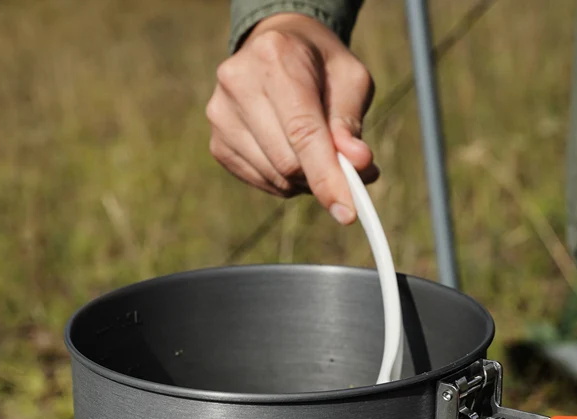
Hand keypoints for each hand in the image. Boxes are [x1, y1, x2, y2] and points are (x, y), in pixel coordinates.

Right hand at [206, 13, 376, 223]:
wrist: (278, 47)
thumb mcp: (350, 79)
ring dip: (305, 181)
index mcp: (275, 58)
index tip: (348, 213)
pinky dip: (286, 182)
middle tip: (345, 168)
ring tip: (316, 152)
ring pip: (276, 178)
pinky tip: (292, 155)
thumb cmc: (321, 66)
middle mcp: (238, 83)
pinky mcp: (218, 143)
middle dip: (323, 177)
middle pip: (288, 162)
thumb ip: (352, 123)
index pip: (303, 133)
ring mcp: (221, 115)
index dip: (327, 177)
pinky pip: (262, 183)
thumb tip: (358, 165)